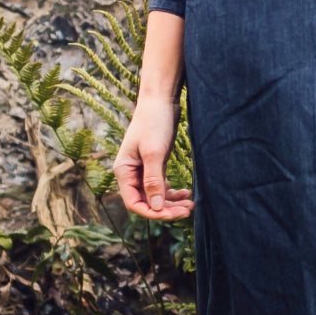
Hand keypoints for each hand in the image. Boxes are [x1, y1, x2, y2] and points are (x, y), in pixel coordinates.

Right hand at [112, 94, 194, 220]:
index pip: (134, 203)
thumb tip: (156, 207)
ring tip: (191, 205)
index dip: (152, 213)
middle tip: (188, 210)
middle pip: (147, 202)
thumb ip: (153, 180)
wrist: (161, 100)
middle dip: (166, 210)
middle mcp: (131, 173)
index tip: (172, 214)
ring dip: (172, 203)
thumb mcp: (153, 152)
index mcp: (124, 171)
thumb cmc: (154, 122)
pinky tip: (187, 193)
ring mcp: (143, 170)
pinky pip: (162, 186)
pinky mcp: (155, 164)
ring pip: (156, 196)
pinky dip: (174, 193)